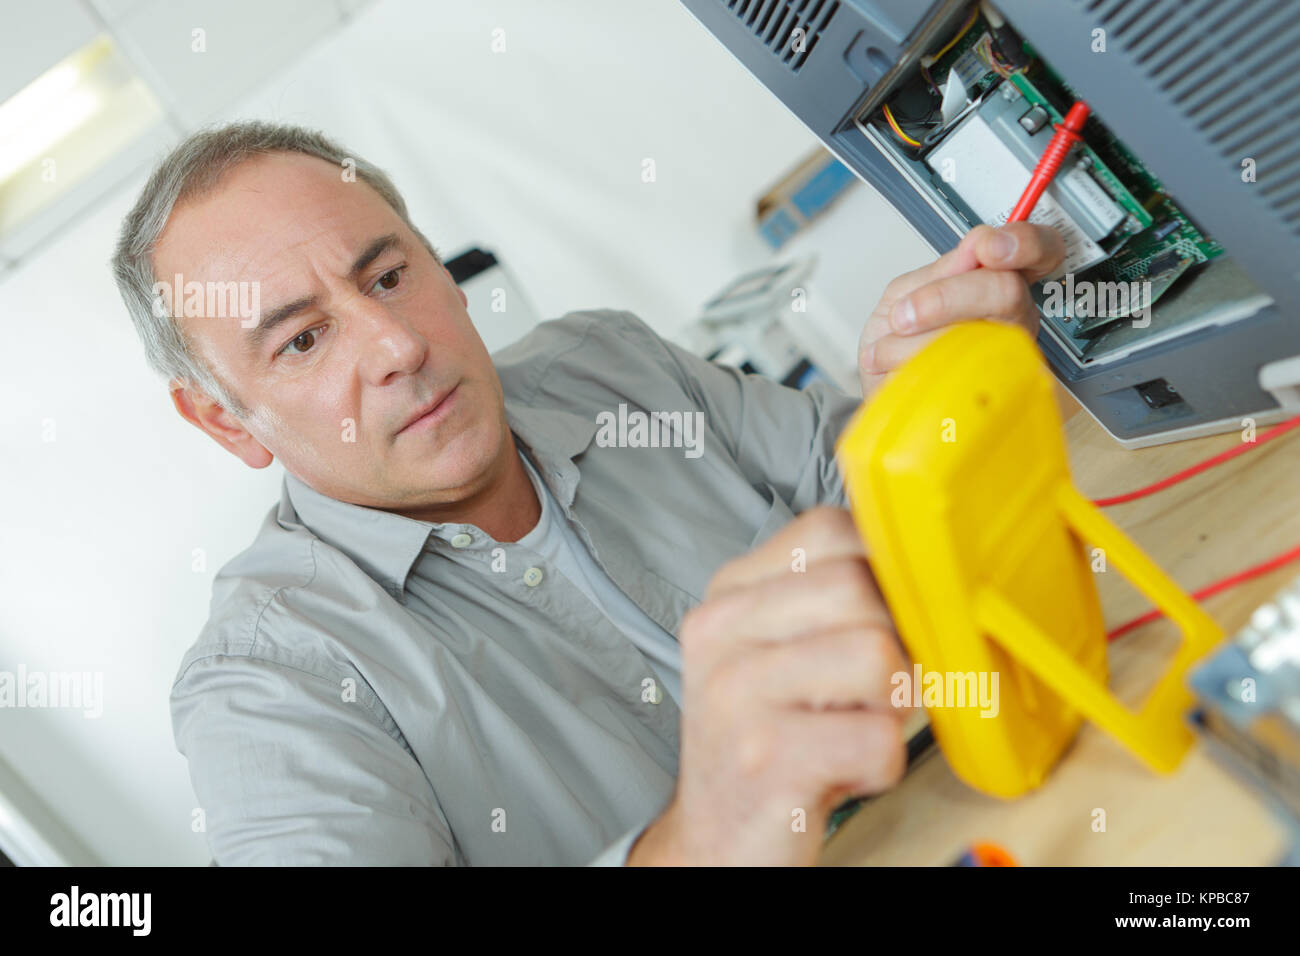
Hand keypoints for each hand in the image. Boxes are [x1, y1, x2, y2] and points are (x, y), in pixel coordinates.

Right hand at [627, 507, 910, 865]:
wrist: (717, 841)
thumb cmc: (766, 744)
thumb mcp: (779, 656)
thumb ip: (830, 603)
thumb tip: (927, 567)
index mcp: (729, 598)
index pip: (830, 530)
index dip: (885, 571)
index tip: (890, 616)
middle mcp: (722, 634)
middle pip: (859, 589)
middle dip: (893, 644)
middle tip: (872, 691)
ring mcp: (737, 695)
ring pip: (877, 656)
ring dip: (889, 707)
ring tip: (851, 729)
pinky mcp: (767, 760)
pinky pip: (878, 739)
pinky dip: (881, 766)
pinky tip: (843, 771)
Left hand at [857, 222, 1065, 398]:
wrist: (879, 381)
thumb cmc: (898, 337)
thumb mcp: (907, 291)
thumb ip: (941, 270)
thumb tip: (976, 247)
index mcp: (998, 282)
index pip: (1041, 250)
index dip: (1025, 243)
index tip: (987, 248)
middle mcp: (1013, 318)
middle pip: (1006, 291)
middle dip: (945, 299)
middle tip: (905, 314)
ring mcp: (1006, 356)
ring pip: (971, 336)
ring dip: (910, 341)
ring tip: (892, 347)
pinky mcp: (987, 393)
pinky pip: (952, 374)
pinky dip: (908, 367)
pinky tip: (899, 368)